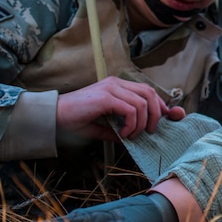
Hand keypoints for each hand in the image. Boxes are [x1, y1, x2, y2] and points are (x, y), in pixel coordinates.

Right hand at [56, 77, 185, 141]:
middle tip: (150, 131)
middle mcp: (116, 83)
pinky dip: (132, 124)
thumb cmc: (74, 120)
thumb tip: (132, 138)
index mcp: (117, 86)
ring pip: (143, 102)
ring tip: (132, 135)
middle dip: (157, 114)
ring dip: (142, 122)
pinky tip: (124, 133)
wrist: (53, 117)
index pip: (148, 91)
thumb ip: (119, 129)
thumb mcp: (103, 126)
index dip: (161, 105)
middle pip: (150, 93)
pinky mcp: (106, 97)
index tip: (168, 118)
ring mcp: (111, 88)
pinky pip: (131, 109)